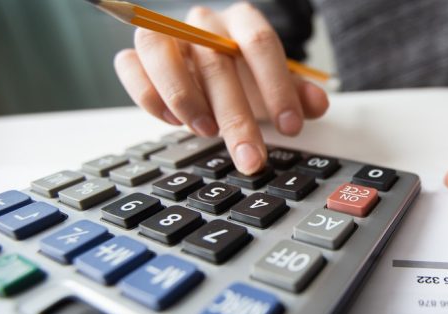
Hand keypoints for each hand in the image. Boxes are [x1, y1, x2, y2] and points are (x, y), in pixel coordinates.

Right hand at [113, 3, 328, 173]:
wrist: (211, 69)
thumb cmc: (246, 77)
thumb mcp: (276, 86)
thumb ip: (298, 95)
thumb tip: (317, 104)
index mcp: (242, 21)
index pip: (260, 43)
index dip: (276, 87)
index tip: (290, 128)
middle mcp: (202, 23)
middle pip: (215, 61)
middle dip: (236, 117)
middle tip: (251, 158)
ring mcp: (167, 35)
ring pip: (159, 51)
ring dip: (183, 97)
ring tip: (207, 133)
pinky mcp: (138, 55)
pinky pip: (129, 66)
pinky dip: (148, 96)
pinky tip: (173, 123)